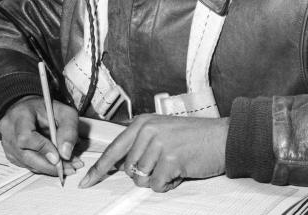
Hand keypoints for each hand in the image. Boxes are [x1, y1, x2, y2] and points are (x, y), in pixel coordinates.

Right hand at [0, 95, 83, 175]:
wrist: (29, 109)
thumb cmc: (46, 110)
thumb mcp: (64, 112)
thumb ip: (68, 130)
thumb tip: (66, 154)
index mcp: (20, 115)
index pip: (25, 137)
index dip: (42, 149)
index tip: (59, 158)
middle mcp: (9, 130)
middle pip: (25, 155)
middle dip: (50, 165)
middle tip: (70, 167)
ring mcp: (7, 144)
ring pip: (28, 163)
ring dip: (49, 168)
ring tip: (68, 166)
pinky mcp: (10, 154)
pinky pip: (27, 165)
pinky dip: (43, 167)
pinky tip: (57, 164)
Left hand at [79, 114, 228, 191]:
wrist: (222, 137)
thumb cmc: (194, 136)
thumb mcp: (162, 131)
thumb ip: (141, 143)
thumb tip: (123, 164)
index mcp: (142, 123)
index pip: (114, 149)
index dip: (99, 169)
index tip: (86, 181)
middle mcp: (147, 131)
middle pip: (127, 169)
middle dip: (143, 173)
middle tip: (164, 163)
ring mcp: (158, 144)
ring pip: (141, 179)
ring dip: (157, 178)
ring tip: (173, 165)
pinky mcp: (170, 160)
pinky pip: (157, 185)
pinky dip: (168, 184)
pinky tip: (180, 171)